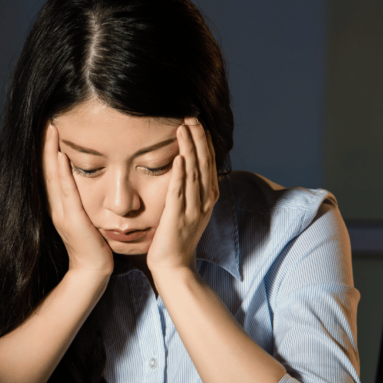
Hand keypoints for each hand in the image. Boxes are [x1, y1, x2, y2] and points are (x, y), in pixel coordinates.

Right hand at [42, 122, 113, 277]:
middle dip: (44, 144)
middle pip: (46, 169)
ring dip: (50, 151)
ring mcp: (61, 212)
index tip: (48, 127)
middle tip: (44, 120)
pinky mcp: (72, 219)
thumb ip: (81, 201)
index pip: (49, 171)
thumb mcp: (85, 218)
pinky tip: (62, 156)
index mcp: (58, 204)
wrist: (93, 271)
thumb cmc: (94, 245)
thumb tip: (86, 182)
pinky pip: (66, 191)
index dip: (46, 149)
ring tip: (50, 129)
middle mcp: (55, 206)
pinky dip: (62, 173)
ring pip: (53, 175)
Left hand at [146, 117, 219, 274]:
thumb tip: (187, 168)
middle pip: (204, 163)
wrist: (174, 266)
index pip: (208, 163)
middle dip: (198, 138)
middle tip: (191, 116)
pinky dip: (181, 174)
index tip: (196, 122)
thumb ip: (191, 190)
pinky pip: (180, 192)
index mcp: (208, 197)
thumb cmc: (177, 238)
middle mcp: (204, 201)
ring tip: (184, 127)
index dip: (203, 142)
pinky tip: (180, 158)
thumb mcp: (189, 210)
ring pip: (194, 172)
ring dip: (190, 148)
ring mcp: (193, 209)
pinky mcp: (178, 217)